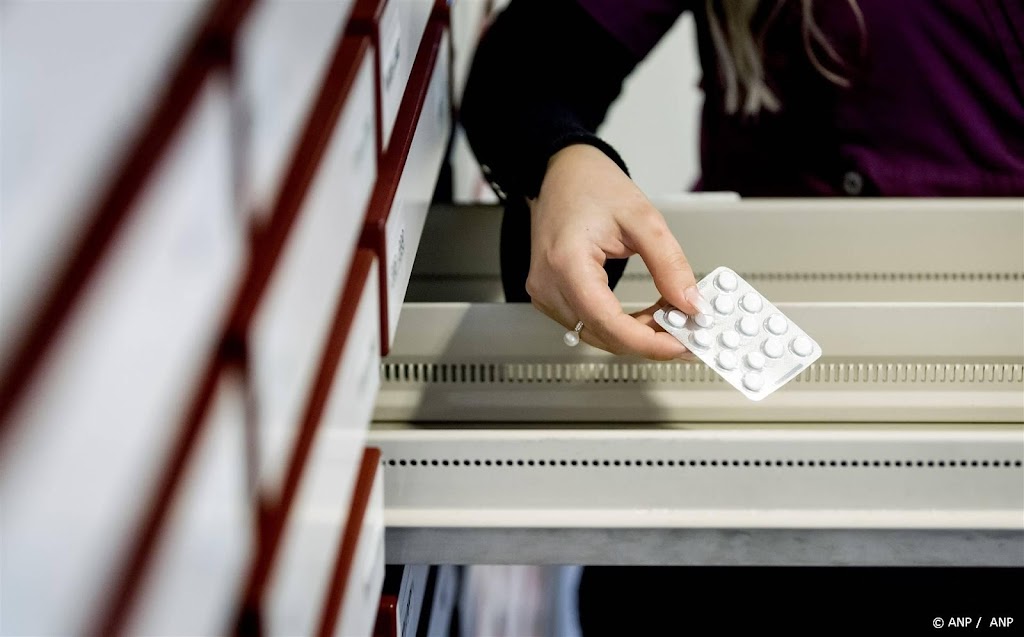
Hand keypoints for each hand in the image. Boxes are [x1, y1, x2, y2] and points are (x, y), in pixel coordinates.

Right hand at [526, 144, 710, 359]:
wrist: (560, 173)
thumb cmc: (591, 186)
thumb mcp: (642, 218)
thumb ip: (669, 264)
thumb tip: (689, 303)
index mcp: (566, 262)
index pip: (606, 321)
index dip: (647, 341)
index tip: (680, 343)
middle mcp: (548, 284)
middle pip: (602, 334)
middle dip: (648, 338)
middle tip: (686, 328)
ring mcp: (545, 294)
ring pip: (596, 334)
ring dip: (636, 332)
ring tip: (669, 314)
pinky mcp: (550, 296)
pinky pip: (588, 323)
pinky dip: (620, 325)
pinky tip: (646, 313)